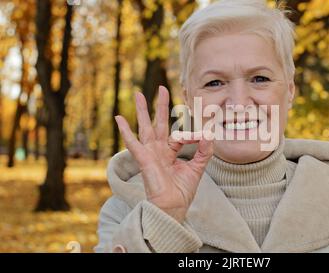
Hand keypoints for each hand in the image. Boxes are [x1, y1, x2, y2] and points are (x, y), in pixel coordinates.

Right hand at [114, 86, 213, 222]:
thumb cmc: (182, 191)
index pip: (179, 135)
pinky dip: (126, 131)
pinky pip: (134, 144)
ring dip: (141, 110)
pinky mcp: (144, 160)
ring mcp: (150, 154)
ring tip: (138, 94)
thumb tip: (209, 133)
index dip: (192, 134)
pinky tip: (119, 119)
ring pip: (145, 127)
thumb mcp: (197, 168)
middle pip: (158, 123)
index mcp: (170, 153)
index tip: (203, 136)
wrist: (173, 208)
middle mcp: (158, 151)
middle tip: (162, 88)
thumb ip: (204, 151)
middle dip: (160, 106)